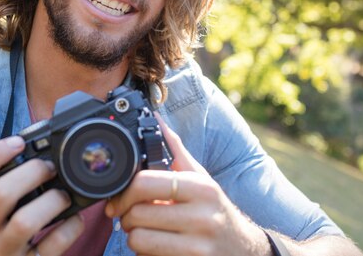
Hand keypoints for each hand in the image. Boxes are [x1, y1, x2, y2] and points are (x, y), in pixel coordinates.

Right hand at [0, 136, 83, 255]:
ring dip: (52, 201)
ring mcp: (4, 254)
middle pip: (1, 193)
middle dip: (32, 173)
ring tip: (63, 196)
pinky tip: (75, 219)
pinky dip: (71, 227)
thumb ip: (3, 192)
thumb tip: (36, 156)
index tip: (18, 142)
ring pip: (25, 221)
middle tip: (49, 168)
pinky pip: (53, 245)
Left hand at [105, 117, 268, 255]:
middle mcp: (202, 217)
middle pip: (136, 214)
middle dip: (126, 217)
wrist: (242, 249)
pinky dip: (145, 255)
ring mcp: (198, 247)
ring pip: (138, 241)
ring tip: (145, 231)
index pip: (145, 184)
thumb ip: (176, 150)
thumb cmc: (215, 210)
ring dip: (134, 237)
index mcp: (201, 188)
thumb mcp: (201, 179)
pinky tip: (157, 247)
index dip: (124, 192)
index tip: (120, 198)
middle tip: (130, 216)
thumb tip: (156, 119)